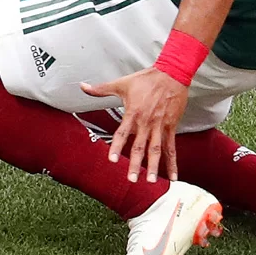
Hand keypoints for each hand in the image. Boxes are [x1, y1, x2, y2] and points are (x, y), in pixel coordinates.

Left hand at [81, 68, 188, 182]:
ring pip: (156, 150)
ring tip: (152, 181)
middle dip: (135, 164)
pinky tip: (173, 176)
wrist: (171, 73)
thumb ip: (101, 89)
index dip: (116, 146)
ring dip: (154, 166)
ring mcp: (160, 126)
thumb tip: (82, 86)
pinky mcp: (171, 127)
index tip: (112, 160)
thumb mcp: (121, 83)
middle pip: (140, 146)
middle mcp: (147, 122)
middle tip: (131, 179)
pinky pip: (172, 147)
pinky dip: (173, 163)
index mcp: (133, 113)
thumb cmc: (146, 79)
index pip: (122, 133)